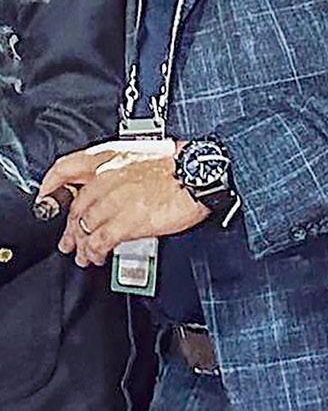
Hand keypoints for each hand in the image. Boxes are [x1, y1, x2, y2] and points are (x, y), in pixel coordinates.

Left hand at [37, 143, 208, 267]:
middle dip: (69, 228)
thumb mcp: (140, 153)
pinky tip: (97, 256)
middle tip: (68, 240)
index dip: (50, 186)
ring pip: (85, 227)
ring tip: (82, 255)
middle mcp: (105, 176)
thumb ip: (119, 169)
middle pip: (75, 206)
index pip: (65, 168)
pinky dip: (95, 251)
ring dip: (81, 245)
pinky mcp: (127, 221)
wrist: (197, 173)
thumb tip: (109, 186)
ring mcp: (115, 200)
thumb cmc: (178, 164)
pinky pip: (101, 241)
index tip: (46, 199)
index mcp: (108, 156)